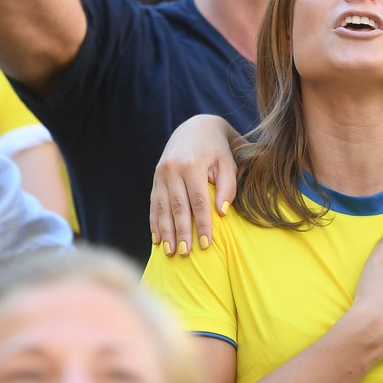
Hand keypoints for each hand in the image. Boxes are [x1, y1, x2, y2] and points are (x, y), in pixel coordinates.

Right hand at [150, 115, 238, 255]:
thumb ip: (227, 186)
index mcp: (192, 165)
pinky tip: (157, 238)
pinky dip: (155, 222)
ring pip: (163, 208)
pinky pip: (154, 203)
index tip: (207, 244)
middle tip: (185, 254)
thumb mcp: (228, 163)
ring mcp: (160, 174)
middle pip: (177, 207)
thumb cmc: (218, 150)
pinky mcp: (155, 178)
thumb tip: (221, 212)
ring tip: (170, 252)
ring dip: (166, 232)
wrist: (196, 128)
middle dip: (181, 232)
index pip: (198, 202)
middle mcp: (172, 169)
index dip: (203, 225)